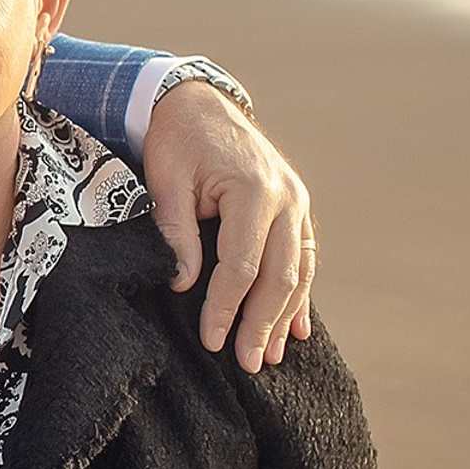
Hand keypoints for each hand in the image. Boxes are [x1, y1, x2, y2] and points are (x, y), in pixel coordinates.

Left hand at [140, 80, 315, 370]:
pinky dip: (300, 294)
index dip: (227, 307)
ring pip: (299, 271)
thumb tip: (183, 283)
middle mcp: (287, 198)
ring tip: (269, 356)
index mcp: (254, 190)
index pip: (243, 265)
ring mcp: (297, 203)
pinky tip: (295, 328)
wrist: (197, 104)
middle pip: (280, 275)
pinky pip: (304, 257)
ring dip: (284, 316)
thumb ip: (176, 231)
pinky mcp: (296, 208)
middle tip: (246, 364)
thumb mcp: (166, 181)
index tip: (211, 340)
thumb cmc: (176, 141)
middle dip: (262, 324)